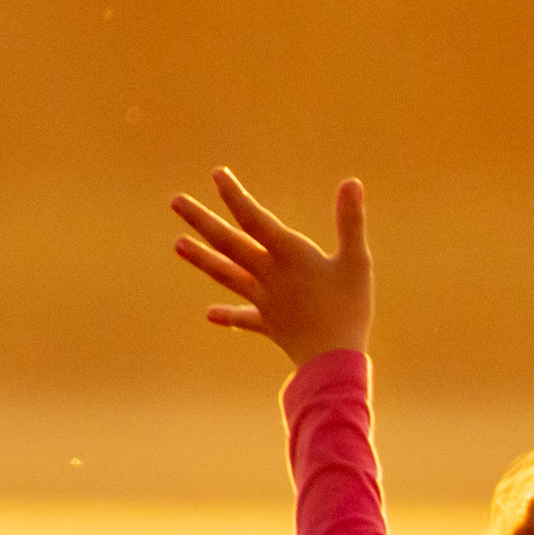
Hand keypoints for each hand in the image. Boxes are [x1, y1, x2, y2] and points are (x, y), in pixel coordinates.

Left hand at [170, 170, 373, 363]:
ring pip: (227, 274)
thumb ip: (350, 222)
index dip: (235, 197)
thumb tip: (351, 182)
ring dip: (202, 258)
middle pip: (229, 243)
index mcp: (289, 255)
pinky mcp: (269, 323)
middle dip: (203, 221)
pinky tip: (210, 314)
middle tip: (176, 202)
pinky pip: (244, 317)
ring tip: (177, 244)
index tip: (216, 175)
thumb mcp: (357, 261)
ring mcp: (264, 299)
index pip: (254, 219)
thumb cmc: (349, 307)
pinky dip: (228, 314)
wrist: (331, 360)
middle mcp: (268, 274)